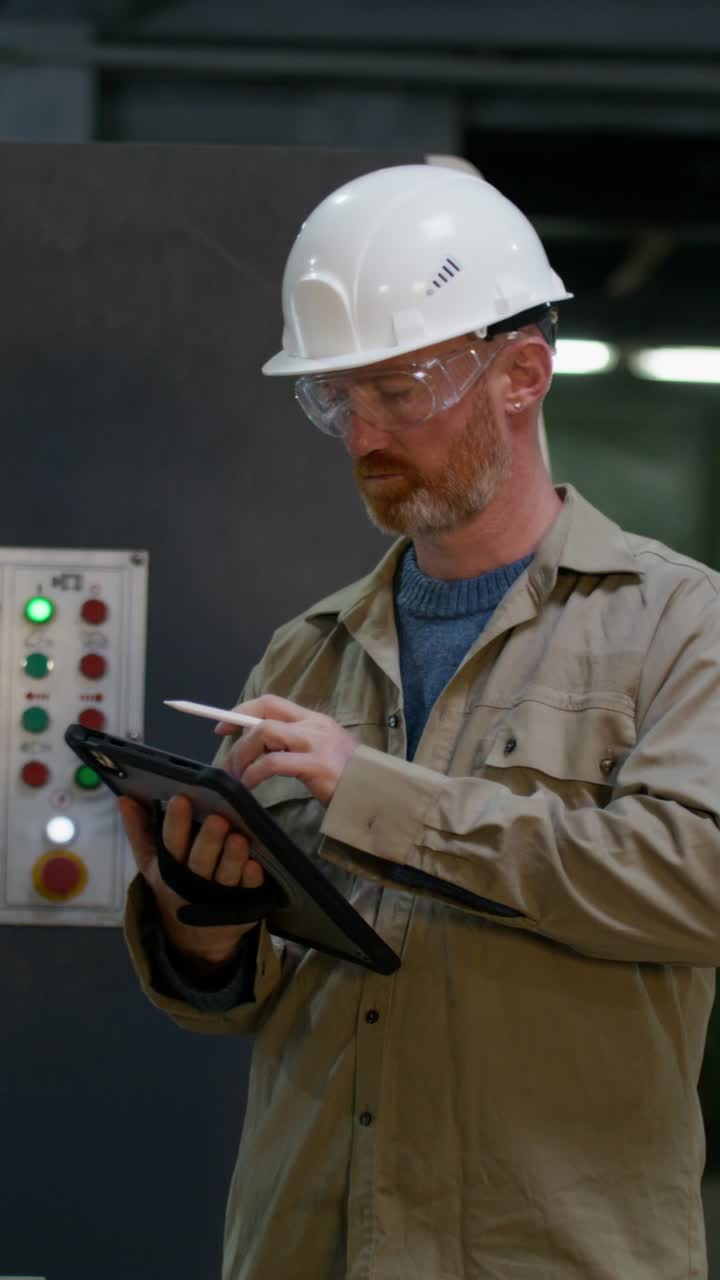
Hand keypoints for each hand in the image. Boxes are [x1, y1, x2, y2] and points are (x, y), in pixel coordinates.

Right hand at [119, 793, 264, 975]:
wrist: (195, 939)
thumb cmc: (174, 886)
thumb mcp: (151, 864)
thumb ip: (138, 831)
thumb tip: (123, 799)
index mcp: (169, 869)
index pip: (171, 844)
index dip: (176, 823)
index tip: (181, 799)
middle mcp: (193, 883)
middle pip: (199, 862)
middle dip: (208, 841)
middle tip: (217, 819)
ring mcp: (218, 896)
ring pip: (225, 876)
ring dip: (232, 858)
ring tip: (239, 838)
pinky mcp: (242, 904)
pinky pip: (248, 891)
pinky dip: (251, 879)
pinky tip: (255, 865)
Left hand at [215, 694, 355, 806]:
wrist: (377, 795)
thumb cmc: (348, 779)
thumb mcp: (323, 753)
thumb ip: (297, 745)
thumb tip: (261, 747)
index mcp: (314, 720)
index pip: (271, 702)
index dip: (242, 710)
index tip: (223, 726)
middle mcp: (314, 726)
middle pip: (264, 714)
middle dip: (237, 734)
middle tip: (226, 762)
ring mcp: (316, 744)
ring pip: (265, 733)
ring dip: (242, 754)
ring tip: (235, 776)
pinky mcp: (316, 766)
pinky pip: (273, 763)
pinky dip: (254, 773)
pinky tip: (249, 785)